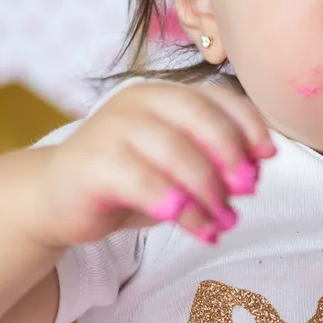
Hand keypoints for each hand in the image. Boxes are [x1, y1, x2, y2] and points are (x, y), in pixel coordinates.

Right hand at [34, 79, 275, 248]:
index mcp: (164, 95)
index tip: (267, 157)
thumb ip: (212, 163)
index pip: (216, 97)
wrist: (55, 198)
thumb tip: (253, 175)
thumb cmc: (126, 181)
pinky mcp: (94, 162)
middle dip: (231, 155)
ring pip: (175, 152)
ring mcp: (113, 128)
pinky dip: (179, 206)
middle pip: (199, 118)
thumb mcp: (176, 168)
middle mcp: (139, 101)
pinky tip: (198, 227)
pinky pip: (146, 183)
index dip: (248, 124)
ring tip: (224, 222)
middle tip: (248, 190)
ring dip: (208, 190)